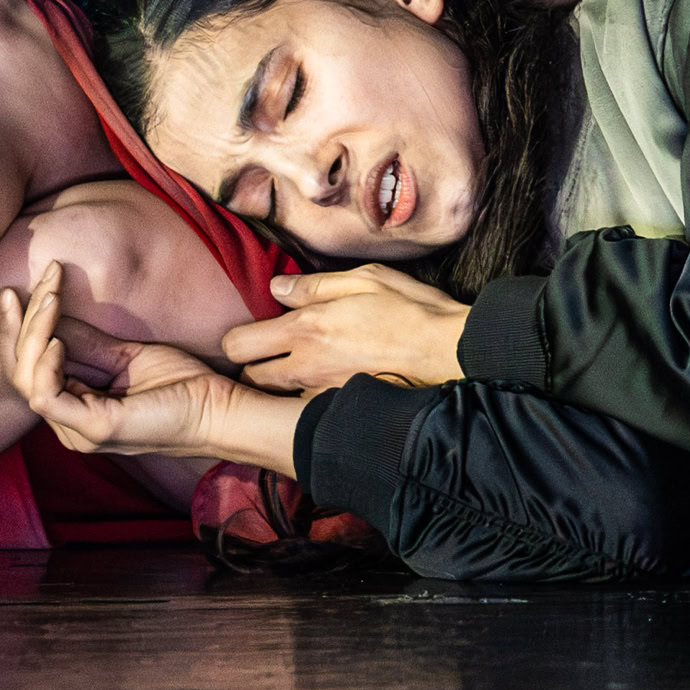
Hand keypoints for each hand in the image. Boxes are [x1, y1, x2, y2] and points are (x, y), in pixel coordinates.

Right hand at [0, 265, 305, 473]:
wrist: (219, 408)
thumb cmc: (180, 384)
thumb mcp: (124, 354)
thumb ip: (86, 342)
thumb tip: (51, 310)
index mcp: (75, 407)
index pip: (27, 368)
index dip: (18, 329)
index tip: (18, 288)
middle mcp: (68, 423)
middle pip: (19, 373)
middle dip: (18, 326)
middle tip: (21, 287)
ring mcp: (78, 430)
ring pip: (28, 381)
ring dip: (33, 334)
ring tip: (48, 299)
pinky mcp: (94, 429)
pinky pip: (48, 397)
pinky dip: (45, 364)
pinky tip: (56, 338)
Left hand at [222, 264, 471, 394]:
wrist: (450, 353)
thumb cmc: (412, 309)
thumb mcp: (365, 278)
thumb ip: (314, 286)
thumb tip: (276, 289)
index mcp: (307, 328)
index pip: (238, 345)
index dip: (240, 339)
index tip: (257, 332)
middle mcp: (308, 366)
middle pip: (249, 379)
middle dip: (254, 366)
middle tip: (273, 352)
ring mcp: (323, 394)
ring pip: (275, 399)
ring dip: (277, 386)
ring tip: (298, 369)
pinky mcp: (342, 411)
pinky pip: (306, 410)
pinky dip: (305, 401)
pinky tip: (325, 386)